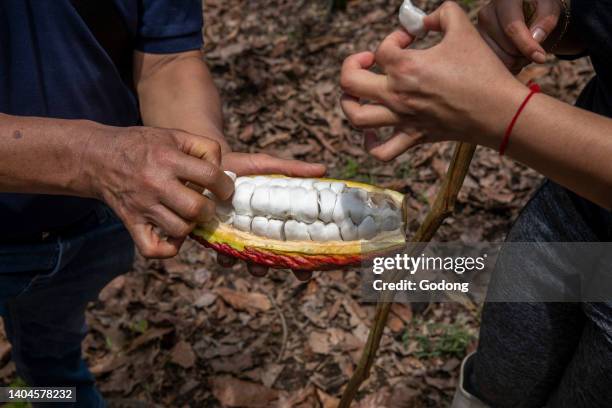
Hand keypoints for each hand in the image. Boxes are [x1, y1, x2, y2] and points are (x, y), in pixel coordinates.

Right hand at [89, 126, 233, 257]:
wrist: (98, 157)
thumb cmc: (143, 146)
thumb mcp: (174, 135)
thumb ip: (204, 147)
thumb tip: (223, 173)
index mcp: (168, 159)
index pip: (210, 176)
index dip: (226, 186)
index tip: (224, 189)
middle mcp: (155, 184)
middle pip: (196, 209)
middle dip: (209, 209)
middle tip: (206, 204)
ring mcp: (142, 206)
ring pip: (180, 229)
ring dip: (191, 226)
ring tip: (189, 215)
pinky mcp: (131, 222)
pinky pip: (152, 248)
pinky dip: (168, 248)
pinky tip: (174, 236)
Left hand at [218, 151, 326, 280]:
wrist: (207, 165)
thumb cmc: (241, 167)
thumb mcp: (266, 165)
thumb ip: (291, 170)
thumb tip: (323, 170)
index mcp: (277, 218)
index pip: (297, 241)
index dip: (306, 258)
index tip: (312, 270)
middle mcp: (261, 231)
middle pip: (278, 256)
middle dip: (286, 266)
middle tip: (296, 274)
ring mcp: (241, 236)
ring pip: (252, 259)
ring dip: (257, 267)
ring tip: (258, 267)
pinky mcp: (219, 237)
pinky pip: (224, 253)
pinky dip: (227, 257)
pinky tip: (228, 257)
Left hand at [340, 2, 526, 160]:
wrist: (499, 110)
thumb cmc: (483, 70)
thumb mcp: (463, 28)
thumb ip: (441, 13)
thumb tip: (424, 19)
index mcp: (405, 66)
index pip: (381, 48)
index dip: (395, 37)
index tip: (412, 38)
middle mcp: (397, 94)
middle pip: (349, 81)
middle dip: (351, 64)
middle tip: (368, 60)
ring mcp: (402, 118)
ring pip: (356, 117)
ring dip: (348, 103)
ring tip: (358, 93)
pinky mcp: (413, 137)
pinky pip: (381, 151)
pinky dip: (369, 145)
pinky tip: (371, 133)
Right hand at [478, 0, 561, 72]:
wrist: (521, 10)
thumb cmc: (537, 7)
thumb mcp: (549, 8)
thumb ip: (546, 20)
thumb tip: (536, 39)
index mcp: (504, 0)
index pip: (512, 27)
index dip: (527, 45)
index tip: (542, 58)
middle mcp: (486, 14)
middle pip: (508, 49)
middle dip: (525, 54)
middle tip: (535, 48)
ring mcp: (478, 32)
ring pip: (500, 61)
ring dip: (517, 62)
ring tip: (523, 51)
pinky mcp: (476, 47)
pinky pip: (494, 67)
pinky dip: (508, 67)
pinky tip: (513, 56)